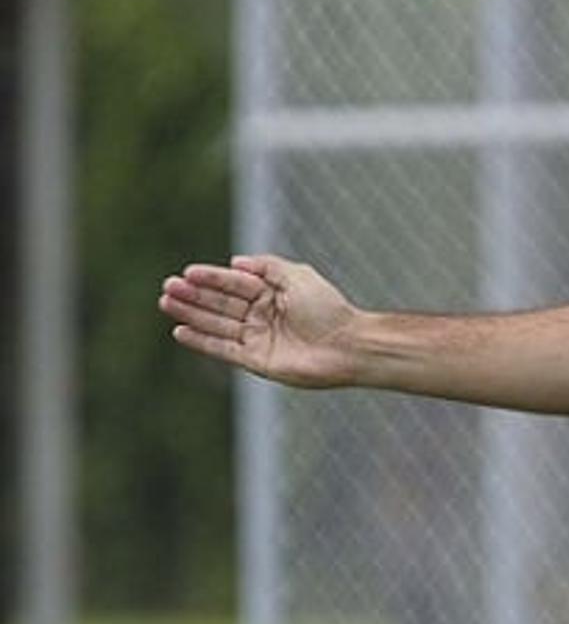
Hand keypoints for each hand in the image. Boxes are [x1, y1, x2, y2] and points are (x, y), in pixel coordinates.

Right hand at [160, 254, 361, 387]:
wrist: (348, 345)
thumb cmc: (328, 309)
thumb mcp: (298, 276)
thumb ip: (267, 267)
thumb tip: (236, 262)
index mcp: (272, 295)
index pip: (233, 284)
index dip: (210, 278)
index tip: (186, 273)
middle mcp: (262, 316)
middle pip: (220, 304)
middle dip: (193, 295)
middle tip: (167, 287)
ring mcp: (258, 339)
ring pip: (217, 324)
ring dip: (191, 315)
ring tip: (166, 303)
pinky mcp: (257, 361)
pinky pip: (223, 349)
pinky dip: (201, 341)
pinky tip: (180, 331)